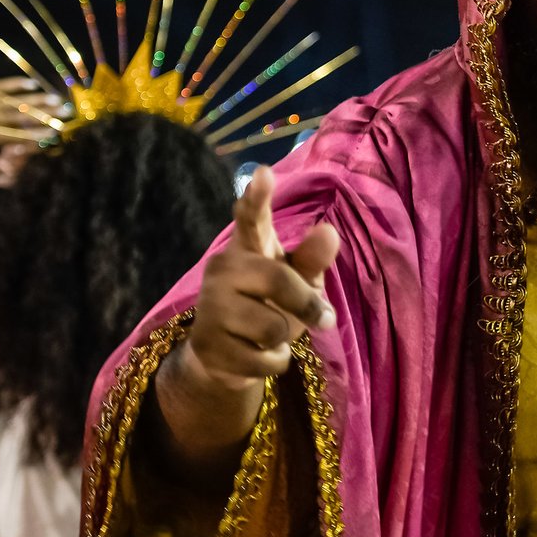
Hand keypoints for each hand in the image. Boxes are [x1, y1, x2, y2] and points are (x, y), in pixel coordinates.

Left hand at [0, 78, 54, 179]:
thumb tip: (10, 169)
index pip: (27, 135)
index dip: (43, 133)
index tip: (57, 132)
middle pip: (29, 116)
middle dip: (50, 114)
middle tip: (67, 112)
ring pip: (21, 100)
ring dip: (40, 99)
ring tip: (56, 97)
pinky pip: (3, 86)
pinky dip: (18, 84)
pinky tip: (31, 83)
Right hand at [181, 167, 338, 393]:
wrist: (226, 357)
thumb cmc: (270, 305)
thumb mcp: (298, 281)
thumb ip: (312, 259)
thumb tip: (329, 232)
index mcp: (249, 247)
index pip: (252, 218)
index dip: (257, 197)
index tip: (264, 174)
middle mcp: (223, 269)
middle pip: (278, 280)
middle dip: (306, 305)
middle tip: (322, 317)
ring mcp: (210, 307)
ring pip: (272, 326)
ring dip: (285, 338)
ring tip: (269, 335)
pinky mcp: (207, 345)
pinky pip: (264, 359)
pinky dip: (273, 363)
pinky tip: (255, 355)